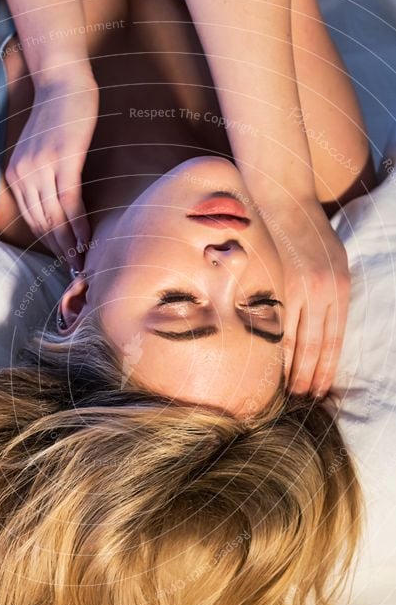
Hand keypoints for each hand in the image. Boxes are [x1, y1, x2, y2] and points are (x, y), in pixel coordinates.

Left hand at [5, 69, 98, 269]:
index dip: (49, 242)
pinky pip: (70, 201)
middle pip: (42, 222)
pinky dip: (79, 223)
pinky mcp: (63, 160)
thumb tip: (57, 205)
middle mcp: (23, 172)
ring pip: (56, 216)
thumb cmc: (56, 113)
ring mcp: (42, 166)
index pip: (32, 218)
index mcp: (15, 173)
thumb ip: (41, 174)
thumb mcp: (40, 148)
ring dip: (70, 242)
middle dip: (60, 248)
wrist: (61, 79)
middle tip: (75, 268)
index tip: (63, 258)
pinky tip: (87, 238)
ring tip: (83, 260)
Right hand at [260, 196, 349, 397]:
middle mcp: (320, 292)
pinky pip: (271, 323)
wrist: (285, 202)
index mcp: (339, 290)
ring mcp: (294, 289)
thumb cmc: (310, 233)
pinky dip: (269, 347)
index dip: (327, 371)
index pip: (333, 342)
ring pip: (291, 340)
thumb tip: (323, 331)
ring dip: (288, 369)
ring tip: (284, 393)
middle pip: (314, 347)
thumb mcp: (335, 263)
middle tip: (302, 402)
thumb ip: (331, 297)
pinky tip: (265, 364)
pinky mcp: (271, 285)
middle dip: (308, 378)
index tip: (320, 392)